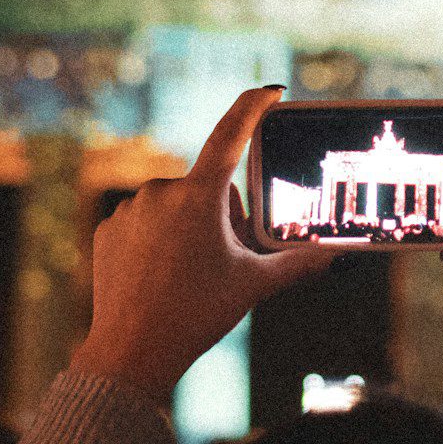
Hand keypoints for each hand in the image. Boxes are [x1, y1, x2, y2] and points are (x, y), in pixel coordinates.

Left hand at [67, 87, 333, 404]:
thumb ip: (297, 263)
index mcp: (200, 197)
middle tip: (221, 261)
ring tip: (186, 276)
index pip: (231, 135)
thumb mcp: (253, 284)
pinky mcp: (107, 228)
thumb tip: (334, 254)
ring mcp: (130, 209)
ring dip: (187, 229)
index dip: (253, 107)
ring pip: (174, 208)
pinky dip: (155, 242)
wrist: (131, 353)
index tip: (270, 90)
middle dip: (220, 216)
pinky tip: (157, 277)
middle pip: (206, 190)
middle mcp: (161, 192)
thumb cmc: (197, 315)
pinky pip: (143, 223)